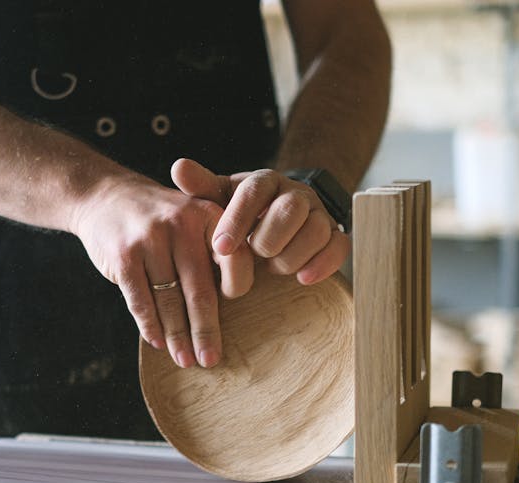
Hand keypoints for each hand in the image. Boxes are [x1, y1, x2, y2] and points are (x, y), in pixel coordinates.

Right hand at [71, 174, 250, 368]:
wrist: (105, 195)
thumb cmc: (160, 218)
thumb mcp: (193, 216)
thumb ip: (217, 248)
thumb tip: (235, 304)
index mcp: (208, 214)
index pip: (235, 260)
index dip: (237, 290)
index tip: (235, 315)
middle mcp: (181, 224)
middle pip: (200, 289)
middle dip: (205, 330)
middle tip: (210, 359)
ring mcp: (150, 239)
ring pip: (169, 300)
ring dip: (177, 336)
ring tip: (185, 359)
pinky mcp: (124, 256)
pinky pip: (141, 301)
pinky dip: (149, 325)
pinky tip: (157, 342)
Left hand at [171, 159, 350, 292]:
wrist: (275, 221)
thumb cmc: (241, 214)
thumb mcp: (219, 200)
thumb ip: (201, 187)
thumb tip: (179, 167)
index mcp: (265, 182)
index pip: (254, 192)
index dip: (238, 220)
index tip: (220, 248)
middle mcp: (295, 194)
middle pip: (291, 208)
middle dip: (269, 238)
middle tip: (255, 255)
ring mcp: (318, 215)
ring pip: (317, 229)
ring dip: (291, 255)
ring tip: (273, 267)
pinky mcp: (334, 236)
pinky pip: (339, 247)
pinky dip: (323, 264)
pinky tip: (302, 278)